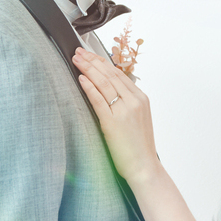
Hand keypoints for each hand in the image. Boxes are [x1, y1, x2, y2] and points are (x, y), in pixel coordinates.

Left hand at [72, 48, 158, 184]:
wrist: (144, 167)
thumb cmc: (139, 148)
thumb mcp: (137, 120)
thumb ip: (126, 104)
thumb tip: (109, 94)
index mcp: (141, 99)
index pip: (119, 74)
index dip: (102, 62)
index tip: (90, 55)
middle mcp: (135, 101)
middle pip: (110, 74)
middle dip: (92, 61)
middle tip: (78, 52)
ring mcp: (125, 110)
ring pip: (104, 83)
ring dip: (88, 69)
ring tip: (76, 60)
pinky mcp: (114, 122)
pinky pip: (99, 100)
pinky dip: (89, 87)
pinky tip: (81, 78)